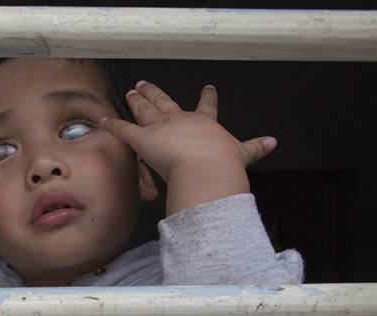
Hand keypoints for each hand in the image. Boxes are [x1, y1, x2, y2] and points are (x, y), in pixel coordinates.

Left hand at [98, 81, 276, 214]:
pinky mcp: (143, 139)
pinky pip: (124, 130)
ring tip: (131, 91)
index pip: (206, 107)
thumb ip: (255, 148)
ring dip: (137, 100)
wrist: (207, 170)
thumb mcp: (242, 155)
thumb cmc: (223, 166)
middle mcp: (181, 120)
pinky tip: (102, 119)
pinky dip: (112, 125)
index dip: (206, 98)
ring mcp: (161, 127)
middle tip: (147, 84)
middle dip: (156, 93)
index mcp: (205, 124)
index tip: (208, 88)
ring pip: (146, 109)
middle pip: (166, 102)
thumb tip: (274, 142)